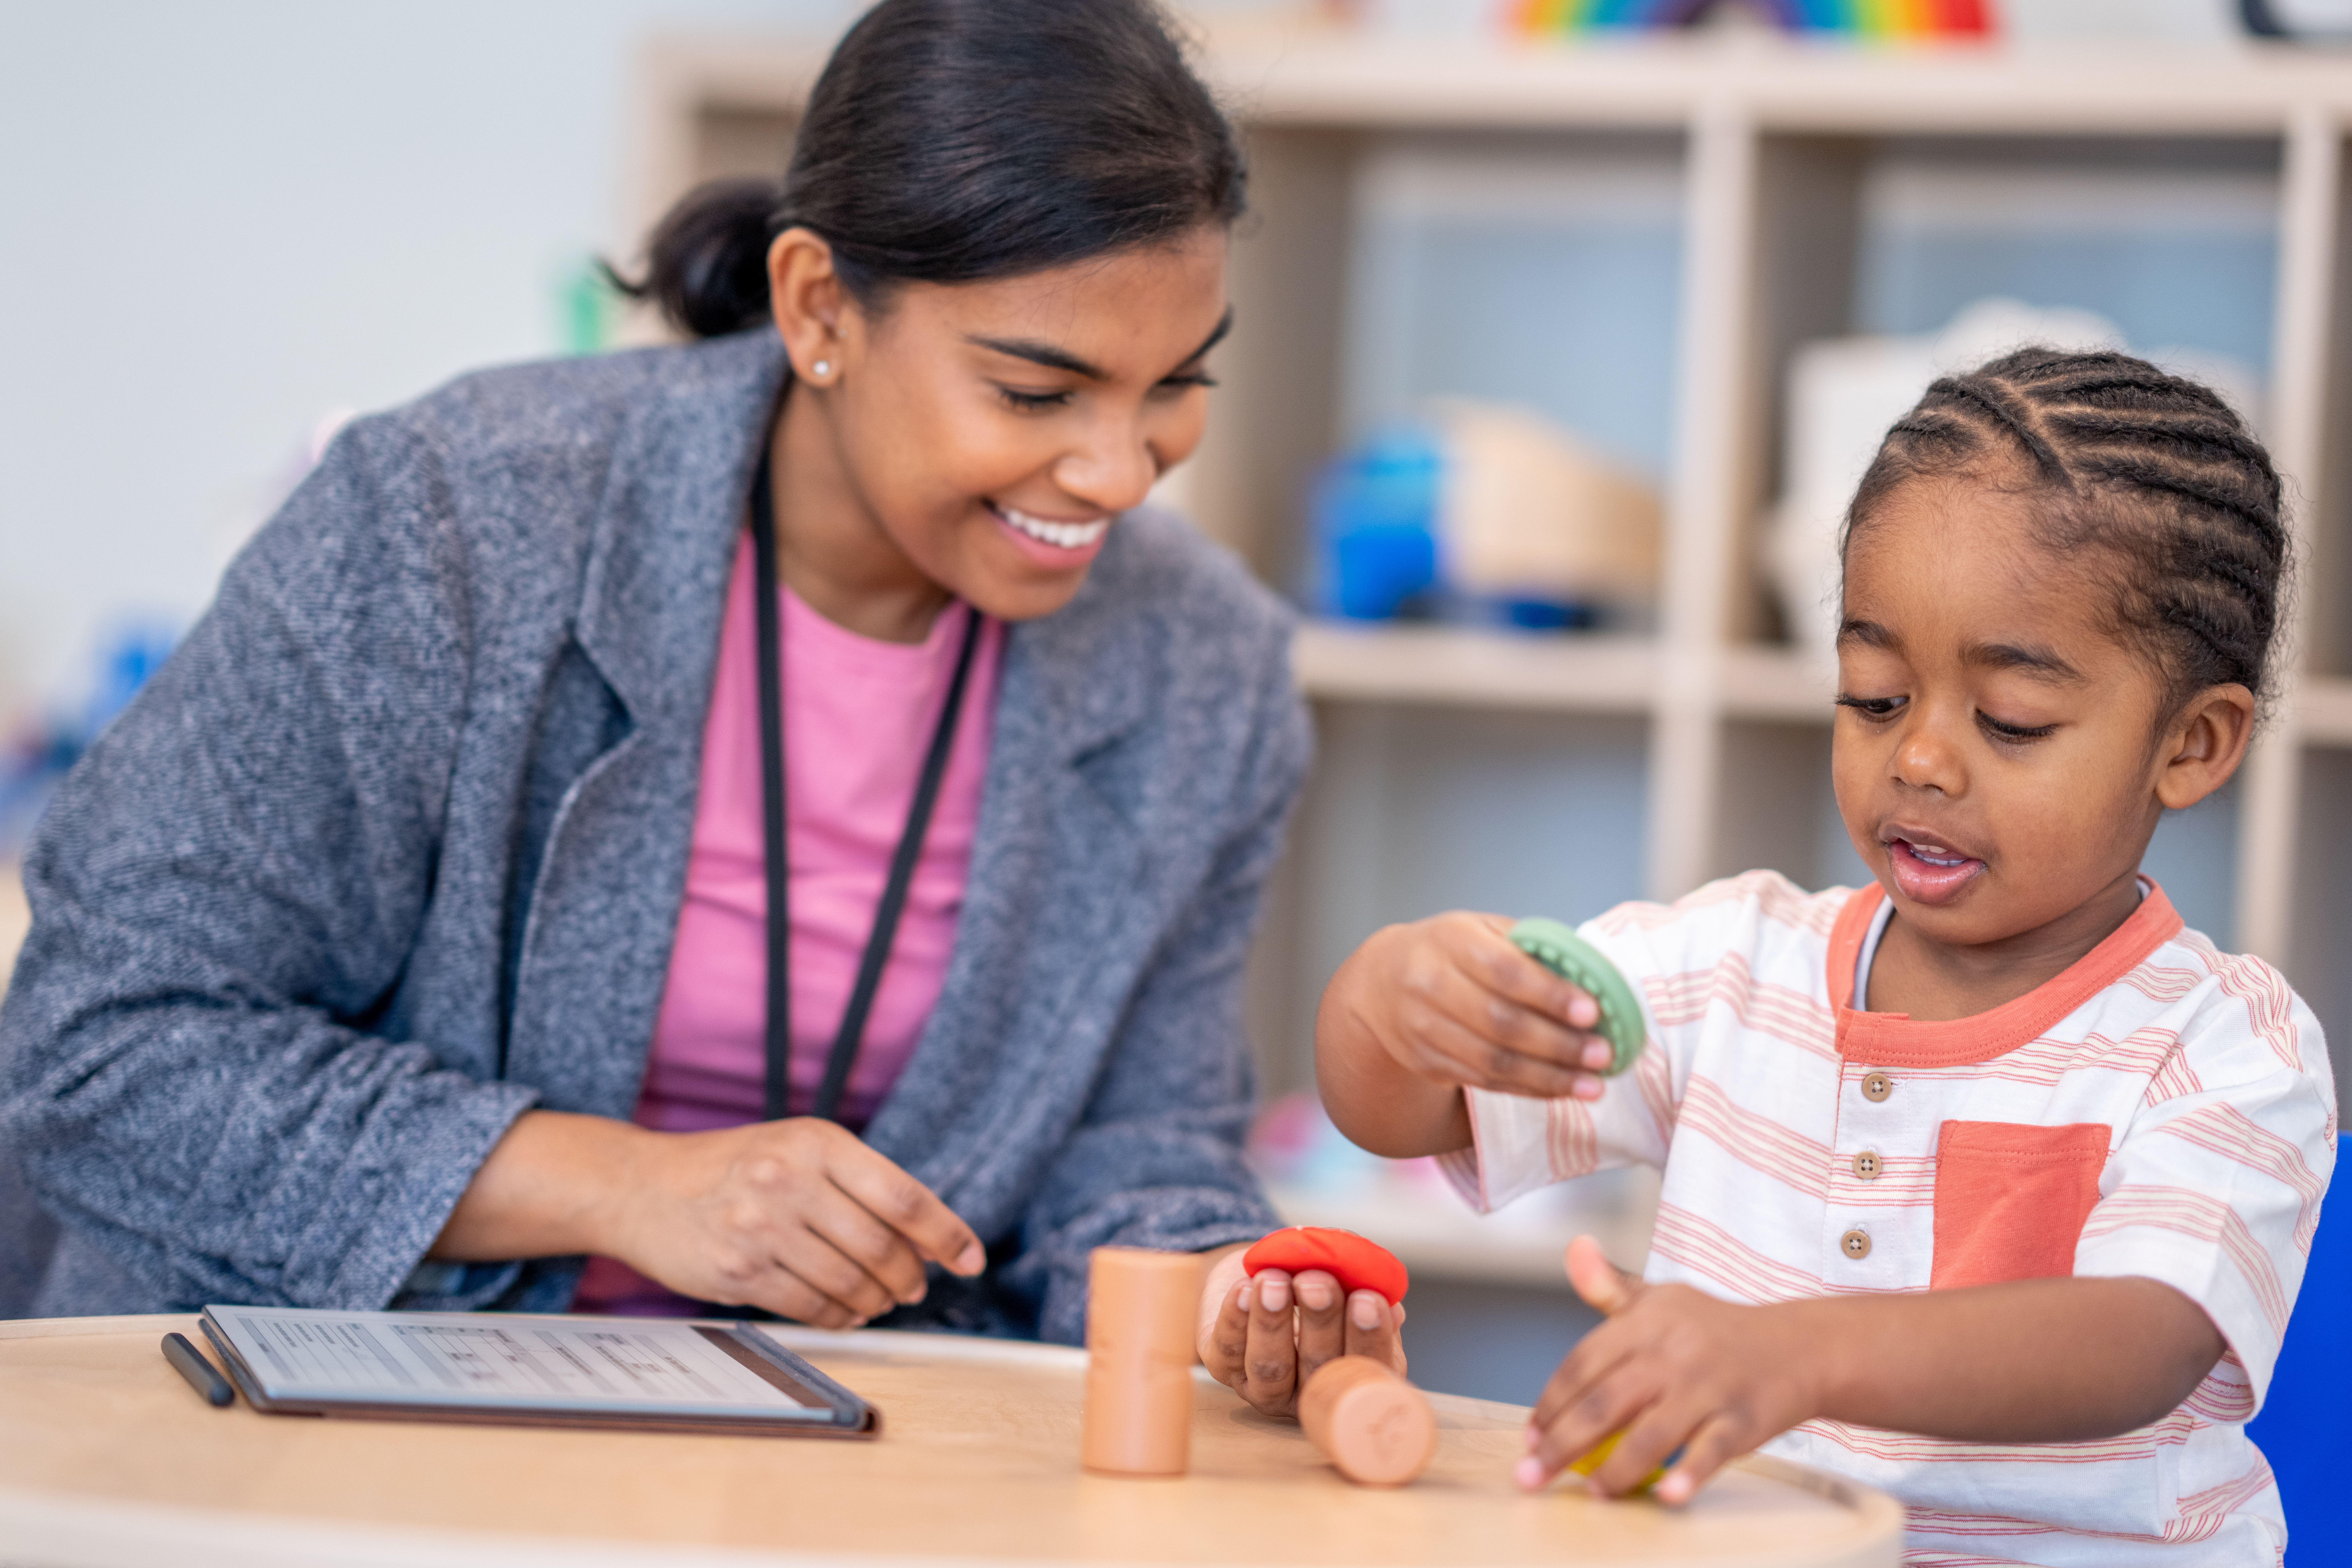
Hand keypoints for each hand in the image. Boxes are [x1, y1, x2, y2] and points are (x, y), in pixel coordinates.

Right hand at [612, 1117, 984, 1327]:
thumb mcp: (798, 1149)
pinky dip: (840, 1318)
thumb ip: (859, 1185)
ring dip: (877, 1300)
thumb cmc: (734, 1167)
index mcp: (817, 1141)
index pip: (903, 1196)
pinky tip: (845, 1313)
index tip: (971, 1259)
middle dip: (910, 1276)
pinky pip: (812, 1307)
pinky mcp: (737, 1270)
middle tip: (914, 1287)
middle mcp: (789, 1179)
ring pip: (850, 1282)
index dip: (947, 1234)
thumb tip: (929, 1240)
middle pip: (882, 1246)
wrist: (642, 1187)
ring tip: (880, 1300)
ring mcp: (760, 1226)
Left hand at [1196, 1244, 1405, 1417]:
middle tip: (1316, 1282)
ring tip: (1274, 1281)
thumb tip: (1390, 1307)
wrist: (1264, 1272)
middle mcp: (1310, 1392)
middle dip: (1320, 1322)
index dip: (1370, 1337)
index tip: (1367, 1298)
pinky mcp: (1223, 1368)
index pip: (1369, 1366)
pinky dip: (1235, 1317)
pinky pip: (1229, 1347)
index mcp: (1352, 1376)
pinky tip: (1243, 1289)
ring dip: (1273, 1322)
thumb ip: (1367, 1292)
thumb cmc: (1315, 1281)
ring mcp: (1264, 1387)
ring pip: (1270, 1365)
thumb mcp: (1347, 1284)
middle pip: (1318, 1367)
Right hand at [1331, 913, 1617, 1103]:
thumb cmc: (1449, 950)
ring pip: (1492, 1061)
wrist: (1380, 983)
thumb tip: (1591, 978)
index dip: (1549, 994)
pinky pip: (1483, 1081)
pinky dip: (1527, 1089)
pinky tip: (1562, 1090)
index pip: (1504, 970)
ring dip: (1549, 1077)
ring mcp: (1424, 1029)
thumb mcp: (1481, 930)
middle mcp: (1429, 985)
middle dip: (1558, 1044)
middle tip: (1603, 1054)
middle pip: (1500, 1022)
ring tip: (1593, 1085)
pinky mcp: (1426, 1063)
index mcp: (1450, 941)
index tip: (1592, 1012)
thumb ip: (1528, 948)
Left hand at [1517, 1237, 1820, 1504]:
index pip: (1583, 1364)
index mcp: (1647, 1322)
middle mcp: (1673, 1353)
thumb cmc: (1714, 1328)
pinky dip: (1688, 1475)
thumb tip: (1574, 1249)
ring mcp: (1708, 1387)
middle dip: (1563, 1444)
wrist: (1796, 1346)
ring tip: (1592, 1492)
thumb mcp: (1661, 1298)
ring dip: (1615, 1469)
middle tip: (1533, 1476)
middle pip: (1605, 1402)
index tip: (1531, 1435)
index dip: (1552, 1402)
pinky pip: (1709, 1452)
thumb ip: (1610, 1286)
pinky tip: (1665, 1495)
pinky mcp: (1742, 1421)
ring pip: (1651, 1434)